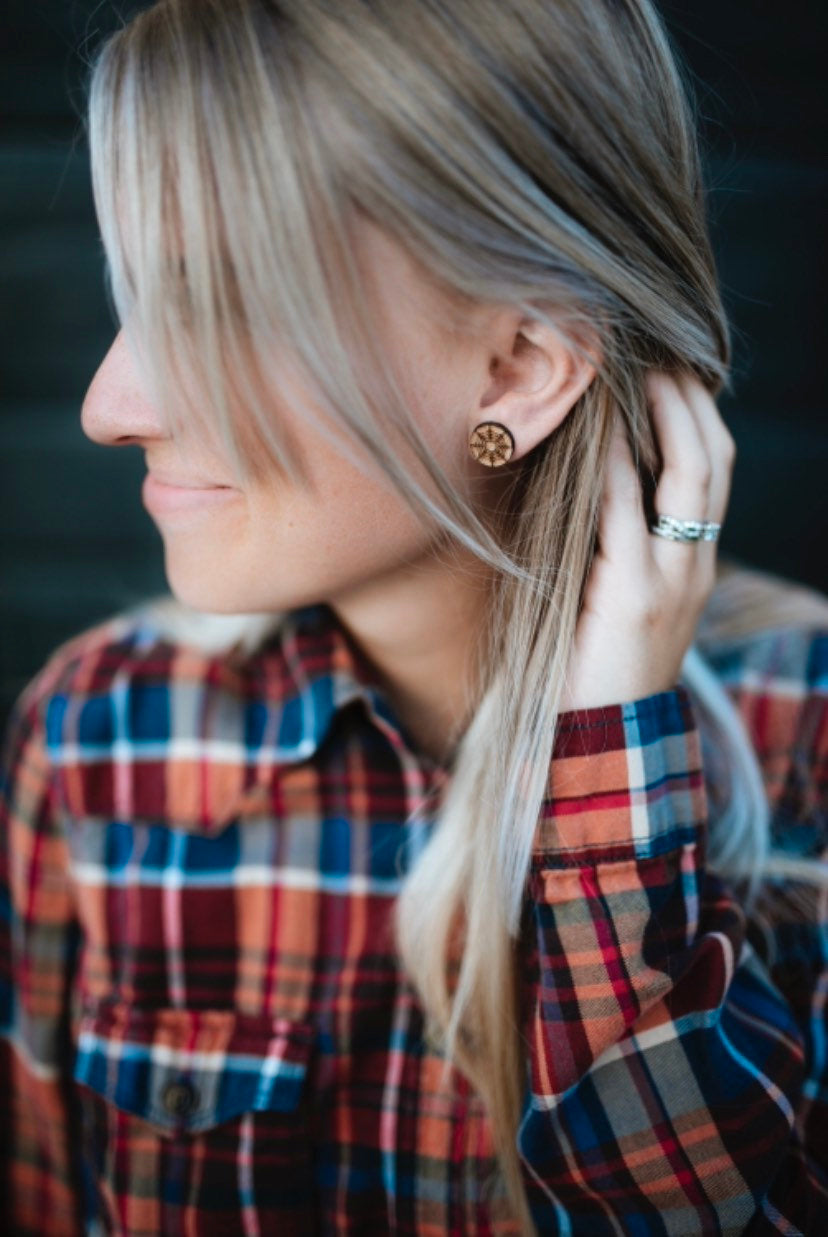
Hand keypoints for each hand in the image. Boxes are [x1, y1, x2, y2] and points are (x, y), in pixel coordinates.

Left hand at [560, 371, 735, 711]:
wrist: (599, 741)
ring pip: (691, 476)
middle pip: (714, 462)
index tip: (671, 373)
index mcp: (693, 564)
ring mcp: (673, 580)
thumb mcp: (615, 601)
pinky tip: (603, 431)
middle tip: (661, 355)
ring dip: (664, 416)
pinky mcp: (635, 597)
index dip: (698, 418)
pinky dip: (621, 464)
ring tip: (637, 372)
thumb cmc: (592, 667)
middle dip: (690, 402)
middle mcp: (694, 565)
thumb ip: (615, 549)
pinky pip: (630, 513)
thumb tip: (584, 486)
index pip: (714, 474)